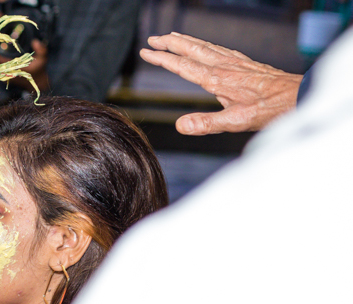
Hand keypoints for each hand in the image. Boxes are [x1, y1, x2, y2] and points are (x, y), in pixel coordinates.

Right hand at [140, 32, 301, 134]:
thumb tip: (180, 126)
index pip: (182, 65)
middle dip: (170, 43)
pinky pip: (219, 48)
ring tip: (172, 37)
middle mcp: (224, 66)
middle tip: (152, 39)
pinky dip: (204, 44)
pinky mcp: (245, 63)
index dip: (162, 58)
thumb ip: (206, 123)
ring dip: (185, 40)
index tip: (146, 52)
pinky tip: (205, 46)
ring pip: (204, 46)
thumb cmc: (270, 109)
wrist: (297, 95)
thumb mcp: (236, 122)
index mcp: (216, 79)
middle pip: (191, 49)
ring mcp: (235, 62)